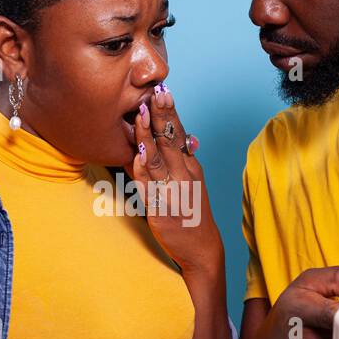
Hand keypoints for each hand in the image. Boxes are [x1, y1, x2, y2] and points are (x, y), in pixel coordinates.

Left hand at [127, 85, 221, 275]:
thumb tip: (187, 136)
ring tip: (142, 115)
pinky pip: (149, 187)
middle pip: (170, 142)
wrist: (201, 248)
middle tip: (155, 93)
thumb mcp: (194, 182)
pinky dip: (143, 170)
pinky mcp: (161, 210)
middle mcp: (184, 177)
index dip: (171, 113)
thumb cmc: (193, 211)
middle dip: (162, 117)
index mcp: (191, 167)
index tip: (164, 91)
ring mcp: (173, 193)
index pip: (179, 135)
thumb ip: (185, 160)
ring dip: (148, 137)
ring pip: (157, 160)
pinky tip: (137, 155)